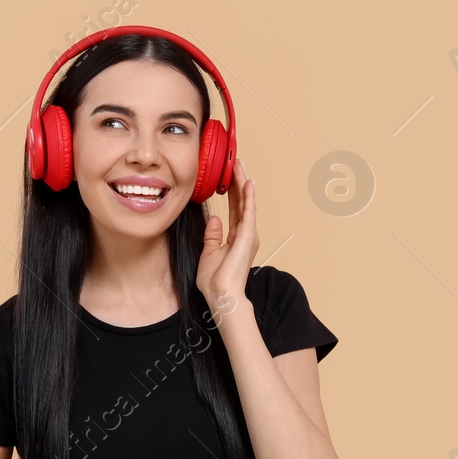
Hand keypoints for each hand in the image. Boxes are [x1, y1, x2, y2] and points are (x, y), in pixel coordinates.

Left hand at [197, 158, 258, 318]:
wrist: (221, 295)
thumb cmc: (215, 281)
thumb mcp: (209, 252)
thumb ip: (213, 236)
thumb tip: (214, 220)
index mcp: (236, 238)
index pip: (235, 209)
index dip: (233, 192)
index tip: (229, 176)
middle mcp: (245, 234)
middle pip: (242, 202)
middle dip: (238, 182)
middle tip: (236, 163)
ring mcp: (248, 235)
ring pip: (246, 203)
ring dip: (243, 183)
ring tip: (239, 165)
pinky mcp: (247, 236)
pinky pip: (248, 211)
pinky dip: (248, 196)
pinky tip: (248, 182)